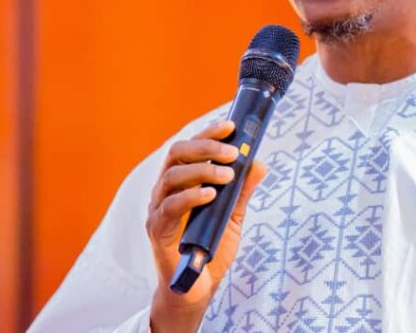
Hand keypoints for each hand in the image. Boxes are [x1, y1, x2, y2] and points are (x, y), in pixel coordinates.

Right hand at [145, 119, 267, 331]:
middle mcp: (165, 191)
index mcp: (181, 182)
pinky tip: (211, 195)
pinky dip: (191, 196)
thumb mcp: (233, 217)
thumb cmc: (211, 249)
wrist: (196, 289)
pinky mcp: (157, 230)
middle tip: (232, 153)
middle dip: (206, 147)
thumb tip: (258, 163)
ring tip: (227, 175)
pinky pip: (170, 206)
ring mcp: (158, 209)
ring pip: (172, 176)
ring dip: (202, 170)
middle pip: (177, 154)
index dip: (208, 134)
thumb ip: (242, 191)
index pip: (190, 148)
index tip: (231, 126)